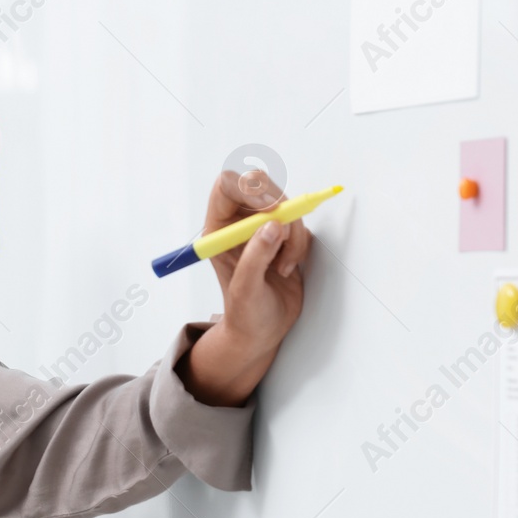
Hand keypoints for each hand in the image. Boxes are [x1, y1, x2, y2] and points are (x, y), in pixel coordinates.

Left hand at [176, 169, 314, 406]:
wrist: (262, 332)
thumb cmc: (244, 315)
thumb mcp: (245, 290)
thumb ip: (255, 257)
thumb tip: (272, 226)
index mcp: (218, 228)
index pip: (228, 185)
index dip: (250, 188)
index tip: (271, 209)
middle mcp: (238, 222)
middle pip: (260, 185)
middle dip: (279, 207)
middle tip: (283, 235)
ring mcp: (262, 227)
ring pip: (285, 204)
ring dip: (292, 233)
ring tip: (282, 266)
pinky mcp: (284, 236)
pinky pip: (299, 223)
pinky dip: (300, 244)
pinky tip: (288, 267)